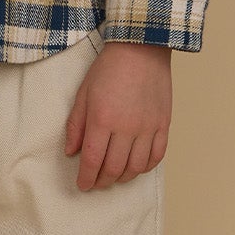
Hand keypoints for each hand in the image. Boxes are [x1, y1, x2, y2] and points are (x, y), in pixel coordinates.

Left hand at [65, 39, 170, 188]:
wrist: (141, 48)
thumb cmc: (108, 68)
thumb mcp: (83, 94)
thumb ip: (76, 125)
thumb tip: (71, 152)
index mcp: (102, 119)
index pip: (93, 160)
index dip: (87, 178)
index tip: (83, 185)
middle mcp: (127, 127)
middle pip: (114, 168)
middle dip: (102, 181)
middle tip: (96, 183)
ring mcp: (148, 127)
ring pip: (136, 167)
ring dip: (123, 177)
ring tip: (114, 176)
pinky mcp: (164, 124)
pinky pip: (157, 155)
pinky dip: (146, 167)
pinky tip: (136, 166)